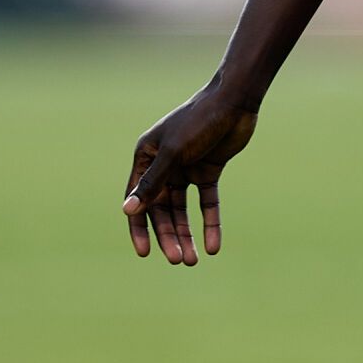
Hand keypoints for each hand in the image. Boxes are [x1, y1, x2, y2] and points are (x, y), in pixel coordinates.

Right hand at [122, 85, 258, 264]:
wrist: (235, 102)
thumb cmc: (199, 121)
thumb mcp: (174, 154)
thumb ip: (152, 183)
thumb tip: (127, 210)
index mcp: (147, 157)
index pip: (137, 198)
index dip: (140, 227)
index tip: (145, 253)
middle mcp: (164, 164)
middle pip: (162, 209)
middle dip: (170, 235)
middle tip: (179, 261)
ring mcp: (187, 168)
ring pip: (183, 210)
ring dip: (187, 234)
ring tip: (194, 260)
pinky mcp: (208, 171)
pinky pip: (207, 203)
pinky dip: (210, 223)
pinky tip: (213, 246)